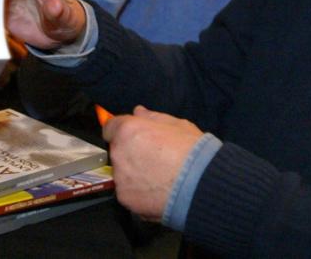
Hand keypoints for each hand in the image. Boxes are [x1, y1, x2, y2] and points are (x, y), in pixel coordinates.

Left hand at [102, 105, 204, 220]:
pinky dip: (139, 193)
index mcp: (128, 130)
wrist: (201, 185)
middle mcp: (119, 153)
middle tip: (153, 159)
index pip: (110, 127)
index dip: (122, 132)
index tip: (133, 137)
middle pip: (117, 151)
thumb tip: (138, 112)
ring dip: (134, 174)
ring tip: (159, 178)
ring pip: (122, 173)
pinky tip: (158, 191)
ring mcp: (120, 177)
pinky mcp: (125, 198)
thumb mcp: (177, 125)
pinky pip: (128, 192)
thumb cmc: (192, 151)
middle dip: (130, 153)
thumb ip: (153, 117)